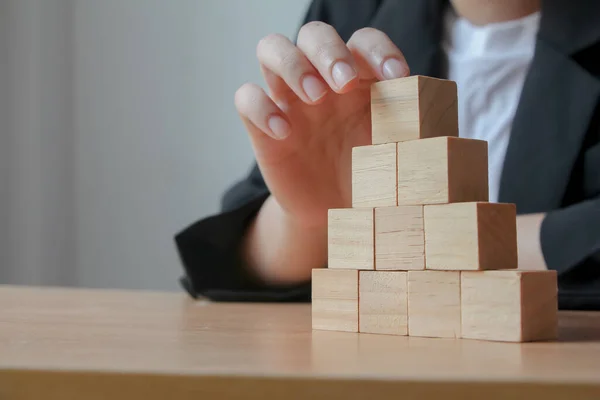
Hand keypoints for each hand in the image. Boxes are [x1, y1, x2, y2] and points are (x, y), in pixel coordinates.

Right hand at [235, 23, 409, 230]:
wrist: (335, 213)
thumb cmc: (370, 178)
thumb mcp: (397, 156)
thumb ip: (415, 130)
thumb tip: (437, 111)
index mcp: (359, 80)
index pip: (364, 42)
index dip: (379, 50)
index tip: (396, 77)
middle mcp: (321, 81)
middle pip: (313, 33)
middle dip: (329, 51)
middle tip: (344, 82)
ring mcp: (288, 99)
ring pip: (271, 49)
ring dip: (292, 65)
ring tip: (314, 98)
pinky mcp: (263, 126)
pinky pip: (247, 97)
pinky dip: (261, 108)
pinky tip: (284, 133)